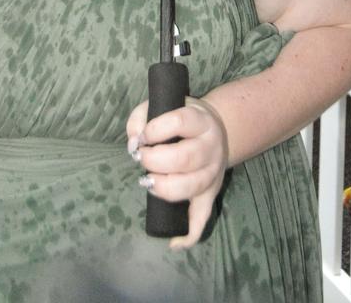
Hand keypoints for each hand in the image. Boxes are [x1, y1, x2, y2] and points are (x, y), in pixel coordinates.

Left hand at [126, 96, 227, 247]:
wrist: (217, 128)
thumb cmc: (181, 119)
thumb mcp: (163, 106)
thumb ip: (140, 118)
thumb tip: (133, 144)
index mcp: (200, 121)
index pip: (179, 122)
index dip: (154, 130)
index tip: (142, 136)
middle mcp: (211, 148)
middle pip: (183, 158)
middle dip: (153, 160)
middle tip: (141, 158)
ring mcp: (213, 174)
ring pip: (190, 187)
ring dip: (163, 188)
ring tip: (148, 181)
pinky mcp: (211, 195)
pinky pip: (203, 219)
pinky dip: (189, 235)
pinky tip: (173, 242)